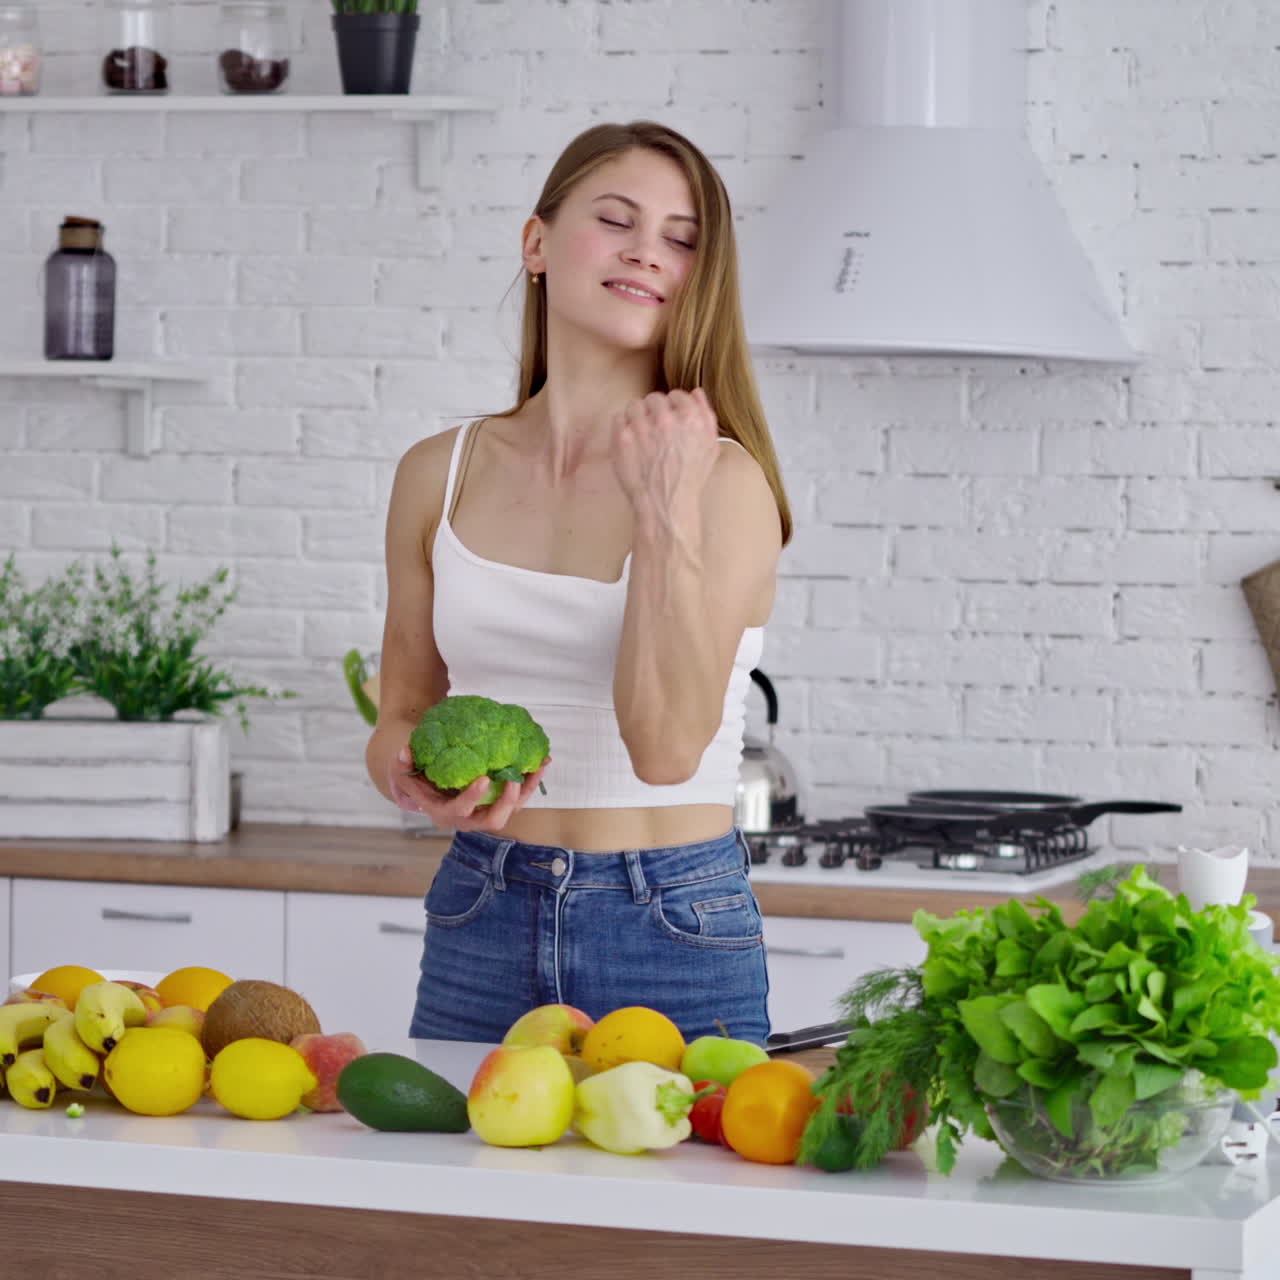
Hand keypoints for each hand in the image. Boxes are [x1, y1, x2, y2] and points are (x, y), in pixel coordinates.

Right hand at [389, 747, 551, 832]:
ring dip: (527, 790)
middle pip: (492, 820)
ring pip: (511, 810)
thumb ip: (402, 764)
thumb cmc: (413, 777)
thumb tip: (405, 752)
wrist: (425, 783)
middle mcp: (466, 819)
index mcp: (443, 813)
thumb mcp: (401, 771)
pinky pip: (517, 797)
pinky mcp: (496, 803)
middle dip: (507, 803)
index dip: (472, 798)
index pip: (459, 811)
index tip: (483, 779)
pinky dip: (530, 781)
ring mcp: (483, 812)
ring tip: (540, 765)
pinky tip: (542, 762)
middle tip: (515, 781)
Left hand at [611, 388, 719, 532]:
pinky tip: (630, 441)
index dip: (673, 406)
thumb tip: (696, 392)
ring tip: (640, 434)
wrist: (666, 504)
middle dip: (654, 411)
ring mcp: (642, 427)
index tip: (669, 418)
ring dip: (637, 417)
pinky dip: (622, 427)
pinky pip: (618, 418)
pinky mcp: (622, 438)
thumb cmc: (689, 479)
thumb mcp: (710, 447)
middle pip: (654, 398)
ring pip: (634, 405)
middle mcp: (666, 420)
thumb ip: (706, 415)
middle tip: (654, 428)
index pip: (677, 395)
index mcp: (691, 419)